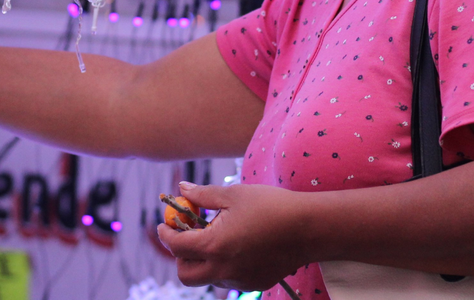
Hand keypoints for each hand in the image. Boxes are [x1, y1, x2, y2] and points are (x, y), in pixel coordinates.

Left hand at [156, 182, 309, 291]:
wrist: (309, 228)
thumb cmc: (271, 206)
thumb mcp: (233, 195)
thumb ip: (202, 195)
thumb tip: (182, 190)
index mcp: (214, 246)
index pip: (176, 246)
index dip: (166, 234)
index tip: (164, 225)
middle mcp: (223, 269)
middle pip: (185, 274)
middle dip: (180, 257)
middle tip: (187, 237)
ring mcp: (239, 280)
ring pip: (207, 277)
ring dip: (203, 261)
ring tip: (217, 236)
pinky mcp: (254, 284)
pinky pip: (229, 279)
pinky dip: (224, 265)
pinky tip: (238, 245)